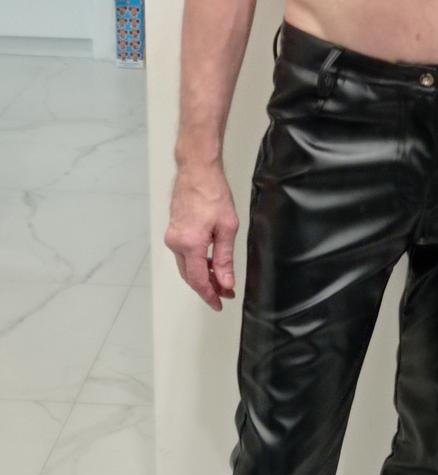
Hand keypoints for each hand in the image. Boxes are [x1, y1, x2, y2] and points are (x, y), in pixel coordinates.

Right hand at [164, 161, 239, 310]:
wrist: (197, 170)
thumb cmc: (213, 193)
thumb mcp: (227, 229)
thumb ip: (225, 259)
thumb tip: (225, 282)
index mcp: (190, 244)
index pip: (198, 280)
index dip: (209, 295)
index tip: (219, 304)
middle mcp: (176, 243)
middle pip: (190, 276)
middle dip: (208, 288)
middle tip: (225, 294)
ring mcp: (172, 237)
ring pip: (187, 267)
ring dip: (203, 276)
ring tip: (221, 280)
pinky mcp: (173, 231)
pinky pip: (184, 256)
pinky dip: (197, 264)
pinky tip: (210, 264)